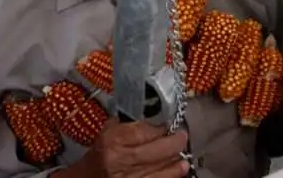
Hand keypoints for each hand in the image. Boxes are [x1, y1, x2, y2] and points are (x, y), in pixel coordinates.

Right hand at [70, 120, 188, 177]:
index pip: (145, 130)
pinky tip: (180, 167)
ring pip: (161, 167)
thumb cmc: (100, 153)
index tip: (169, 123)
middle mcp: (118, 159)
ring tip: (182, 154)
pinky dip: (172, 174)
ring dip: (176, 160)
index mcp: (112, 140)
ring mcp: (126, 177)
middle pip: (157, 150)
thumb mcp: (109, 132)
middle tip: (182, 137)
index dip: (161, 127)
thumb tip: (157, 111)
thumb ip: (131, 122)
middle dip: (175, 142)